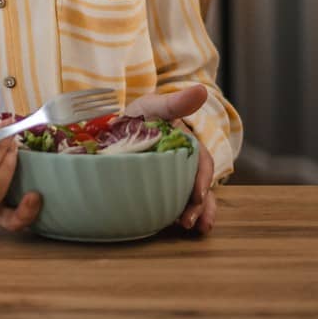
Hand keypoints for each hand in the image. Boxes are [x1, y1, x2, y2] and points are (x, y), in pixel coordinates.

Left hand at [123, 84, 216, 234]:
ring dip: (194, 214)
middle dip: (199, 205)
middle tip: (189, 222)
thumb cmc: (141, 114)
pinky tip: (172, 227)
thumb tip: (202, 90)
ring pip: (191, 198)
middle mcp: (186, 163)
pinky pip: (172, 203)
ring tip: (189, 228)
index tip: (197, 195)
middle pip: (199, 186)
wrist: (115, 124)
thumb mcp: (155, 105)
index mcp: (188, 144)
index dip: (201, 179)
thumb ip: (175, 102)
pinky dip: (174, 215)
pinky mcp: (161, 187)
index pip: (201, 163)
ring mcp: (175, 176)